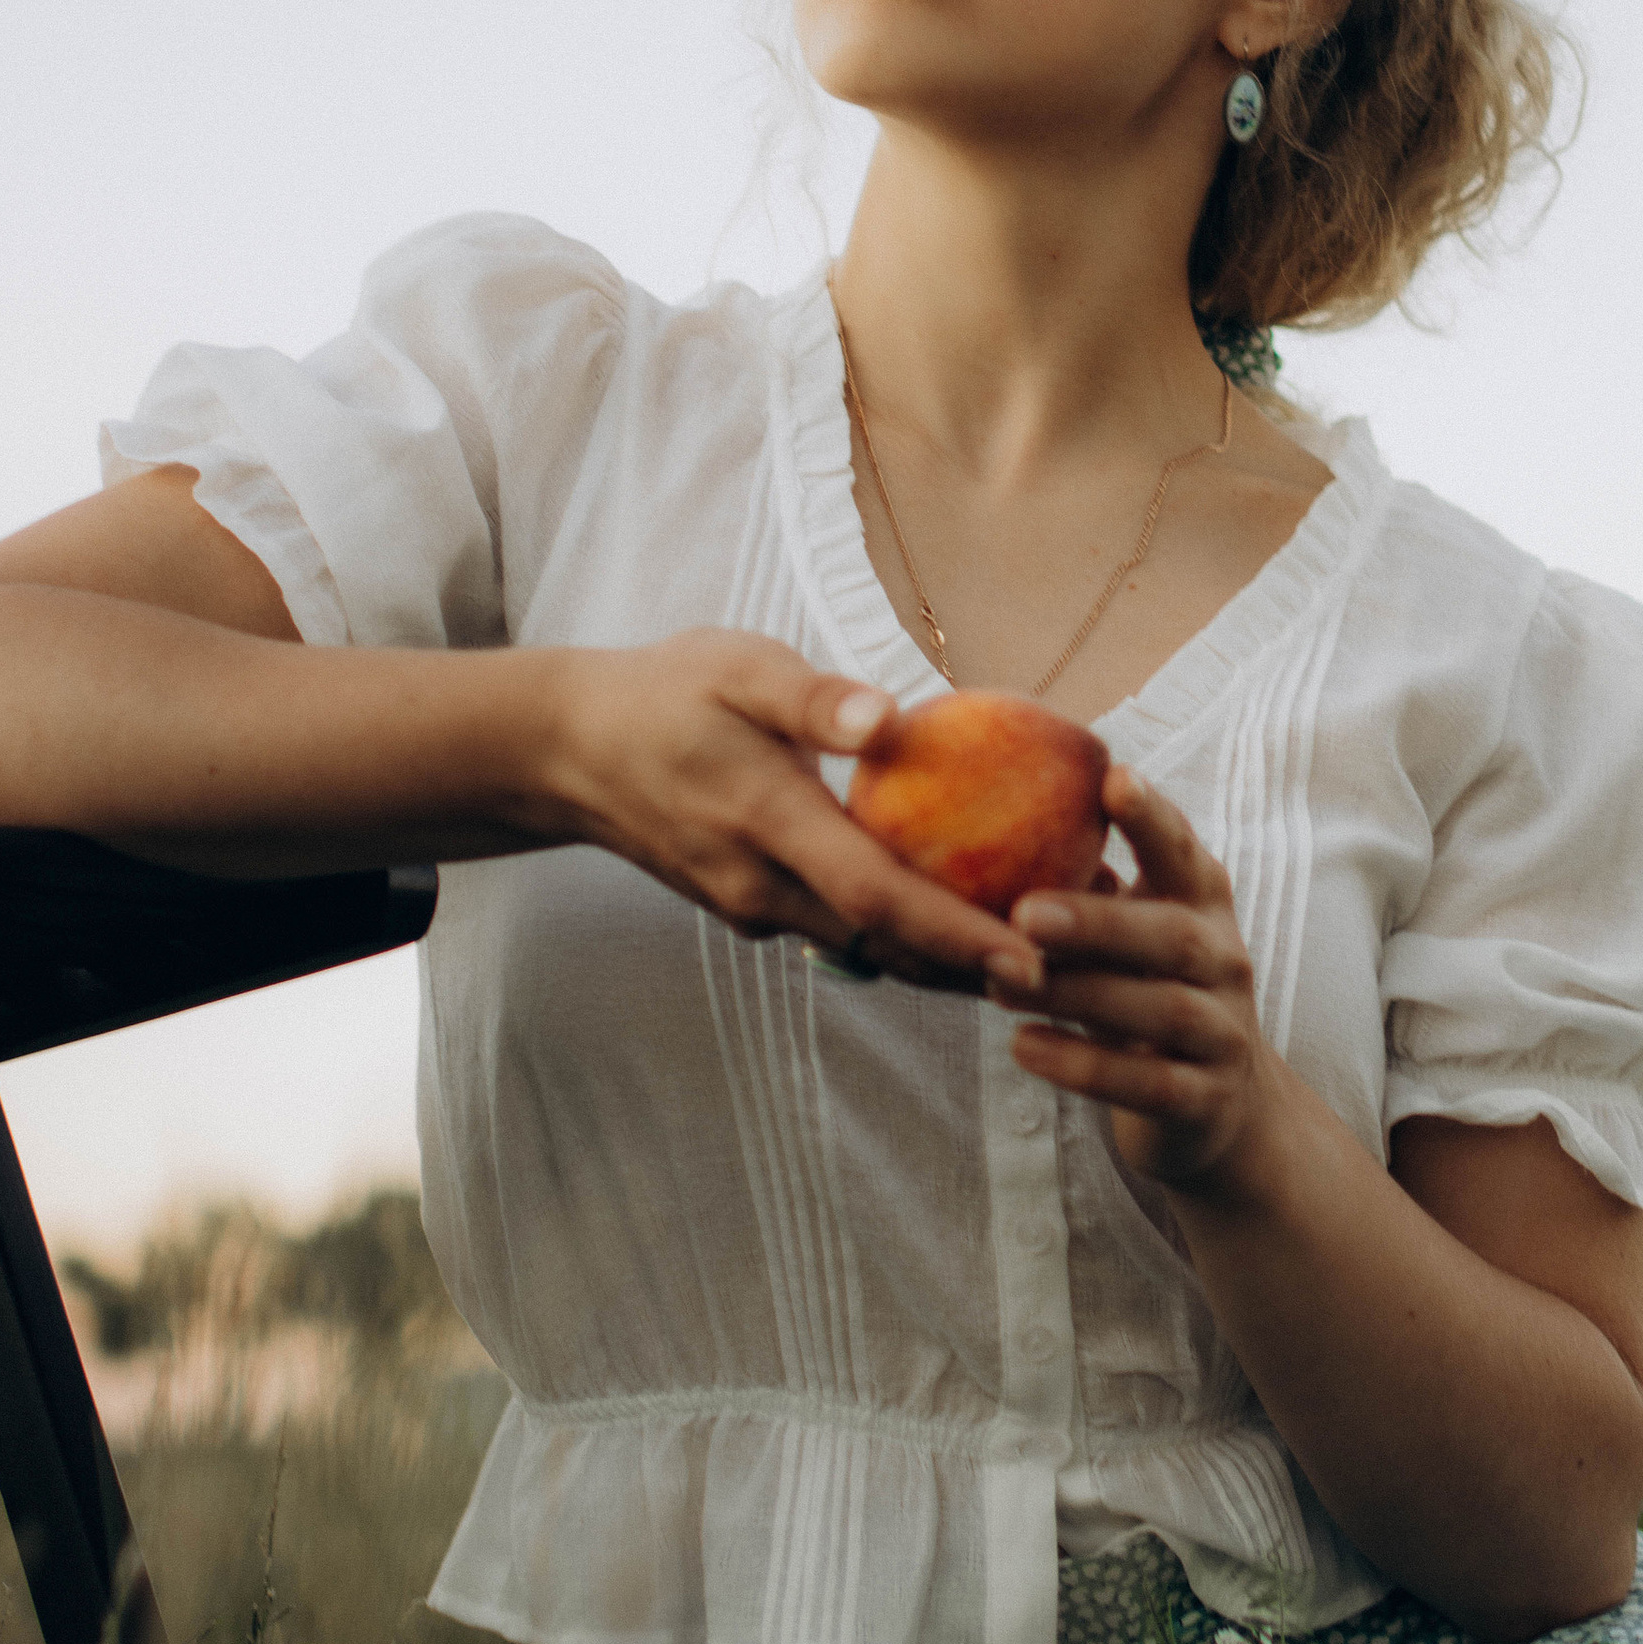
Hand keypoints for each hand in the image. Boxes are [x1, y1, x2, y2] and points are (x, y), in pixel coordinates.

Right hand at [532, 631, 1040, 996]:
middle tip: (1075, 975)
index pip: (880, 898)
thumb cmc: (666, 692)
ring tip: (1041, 961)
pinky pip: (841, 932)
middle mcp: (764, 887)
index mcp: (769, 824)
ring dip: (946, 962)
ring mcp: (753, 907)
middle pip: (887, 946)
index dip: (960, 935)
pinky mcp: (750, 908)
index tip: (1035, 961)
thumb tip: (888, 719)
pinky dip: (901, 935)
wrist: (568, 751)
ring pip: (866, 950)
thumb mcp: (737, 668)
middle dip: (977, 970)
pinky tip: (958, 916)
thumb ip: (812, 699)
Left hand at [989, 767, 1288, 1194]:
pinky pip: (1147, 1083)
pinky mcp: (1206, 1100)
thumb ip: (1091, 890)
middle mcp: (1224, 961)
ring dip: (1078, 995)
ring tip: (1003, 985)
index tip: (1112, 778)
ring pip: (1160, 1009)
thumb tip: (989, 823)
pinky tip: (1023, 1048)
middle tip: (1024, 912)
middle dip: (1098, 922)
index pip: (1184, 852)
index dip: (1153, 817)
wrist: (1220, 1108)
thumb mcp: (1133, 937)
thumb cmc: (1149, 995)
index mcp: (1203, 905)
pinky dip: (1084, 1067)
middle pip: (1173, 936)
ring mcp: (1223, 1033)